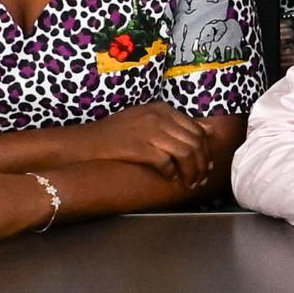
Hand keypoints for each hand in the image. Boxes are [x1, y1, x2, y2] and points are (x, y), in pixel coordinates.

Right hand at [82, 104, 218, 185]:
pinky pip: (166, 162)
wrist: (86, 142)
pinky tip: (168, 177)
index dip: (205, 150)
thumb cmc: (116, 134)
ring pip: (186, 153)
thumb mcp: (146, 120)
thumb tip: (207, 132)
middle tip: (200, 179)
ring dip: (191, 172)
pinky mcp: (138, 147)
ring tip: (189, 183)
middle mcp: (159, 117)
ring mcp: (149, 131)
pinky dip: (171, 172)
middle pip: (195, 142)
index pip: (197, 129)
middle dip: (202, 164)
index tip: (206, 165)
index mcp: (162, 109)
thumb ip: (173, 125)